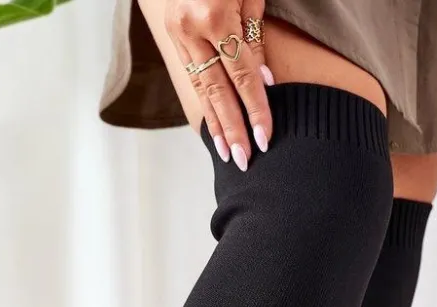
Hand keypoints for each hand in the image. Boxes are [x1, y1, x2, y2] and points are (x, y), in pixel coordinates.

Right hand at [166, 0, 273, 169]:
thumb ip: (255, 37)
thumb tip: (263, 84)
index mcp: (214, 15)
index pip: (242, 76)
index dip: (256, 109)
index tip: (266, 138)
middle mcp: (190, 27)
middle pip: (218, 90)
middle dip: (233, 128)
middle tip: (246, 161)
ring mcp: (176, 31)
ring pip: (200, 86)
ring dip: (216, 123)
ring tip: (228, 154)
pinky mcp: (170, 32)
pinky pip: (191, 74)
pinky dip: (203, 102)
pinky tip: (212, 125)